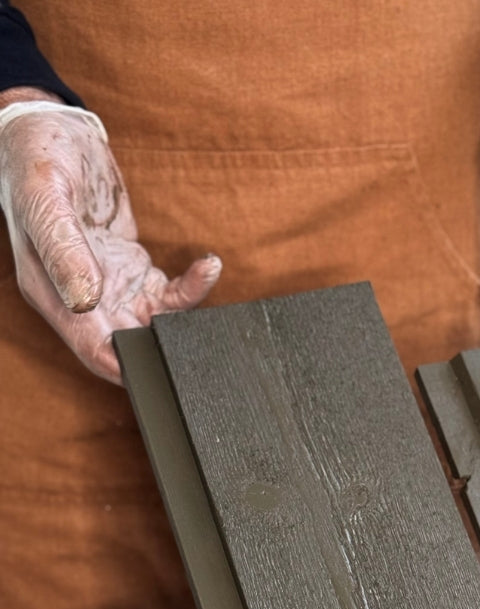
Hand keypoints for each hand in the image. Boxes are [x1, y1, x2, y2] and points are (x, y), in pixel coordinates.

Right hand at [0, 90, 220, 384]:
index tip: (161, 372)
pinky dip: (192, 286)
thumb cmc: (36, 159)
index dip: (127, 368)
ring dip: (185, 318)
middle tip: (204, 337)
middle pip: (130, 345)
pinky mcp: (133, 269)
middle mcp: (83, 299)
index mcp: (53, 294)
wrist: (52, 130)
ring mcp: (111, 286)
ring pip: (155, 324)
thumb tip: (86, 300)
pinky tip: (208, 266)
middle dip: (166, 349)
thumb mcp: (45, 198)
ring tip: (207, 285)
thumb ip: (64, 250)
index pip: (94, 350)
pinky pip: (168, 293)